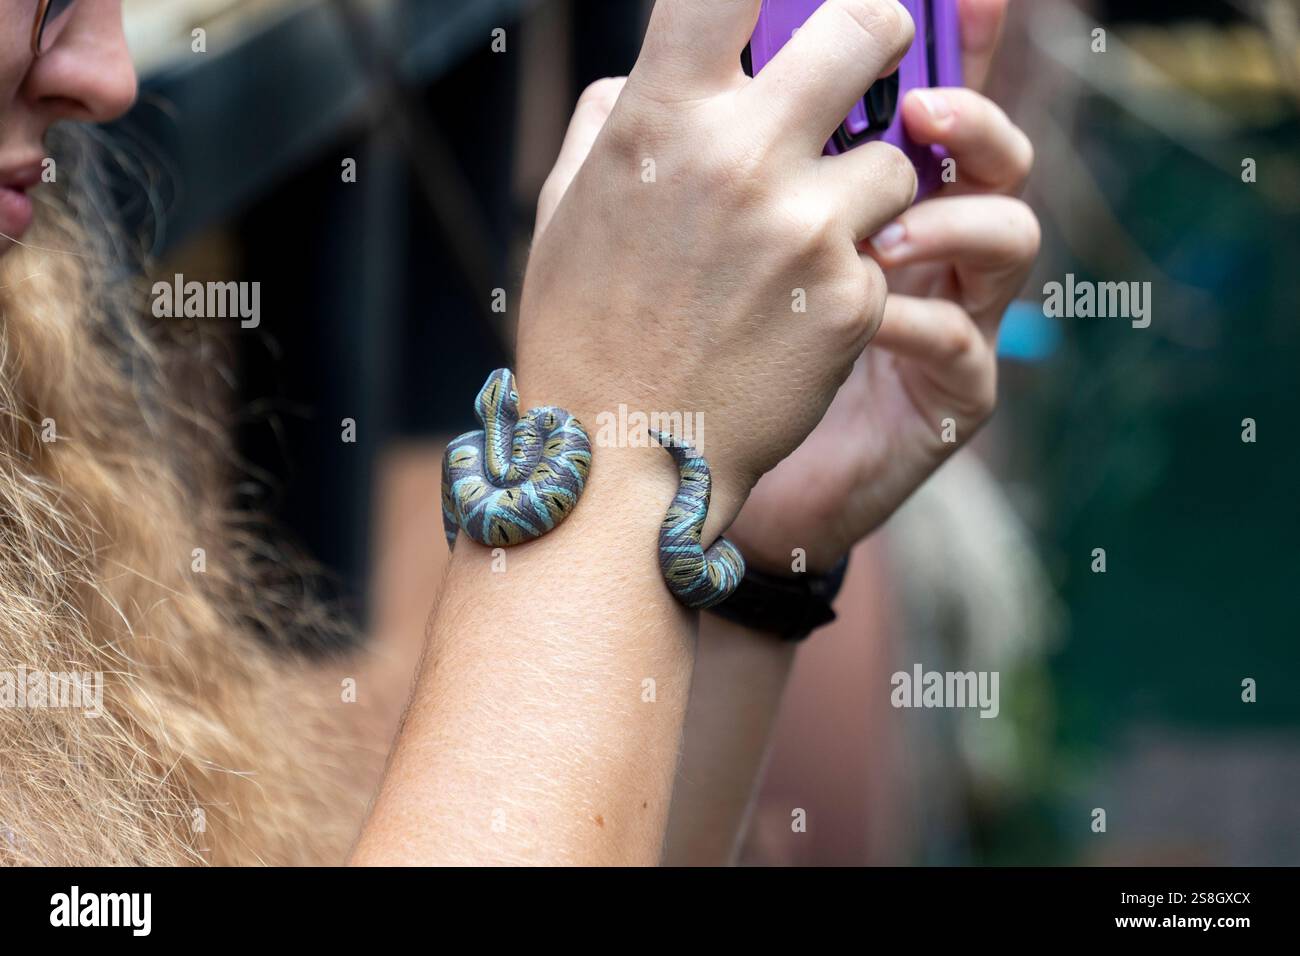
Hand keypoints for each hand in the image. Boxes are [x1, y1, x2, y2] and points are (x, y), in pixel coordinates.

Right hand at [518, 0, 919, 539]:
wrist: (622, 459)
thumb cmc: (585, 328)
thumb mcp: (568, 204)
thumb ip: (618, 115)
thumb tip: (658, 69)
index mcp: (661, 119)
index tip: (790, 0)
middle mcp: (742, 156)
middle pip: (870, 25)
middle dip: (880, 37)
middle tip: (869, 61)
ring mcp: (807, 228)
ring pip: (896, 154)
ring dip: (868, 182)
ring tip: (815, 230)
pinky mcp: (852, 298)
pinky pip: (885, 249)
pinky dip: (857, 270)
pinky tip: (803, 308)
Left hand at [725, 0, 1040, 572]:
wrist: (682, 479)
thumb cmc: (683, 352)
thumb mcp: (670, 240)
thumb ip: (685, 154)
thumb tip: (668, 66)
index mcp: (855, 195)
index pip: (911, 100)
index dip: (946, 42)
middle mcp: (913, 244)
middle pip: (983, 147)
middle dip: (966, 111)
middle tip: (915, 105)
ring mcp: (942, 315)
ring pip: (1009, 231)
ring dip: (955, 217)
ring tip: (884, 233)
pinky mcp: (946, 395)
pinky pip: (962, 340)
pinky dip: (920, 320)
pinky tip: (869, 323)